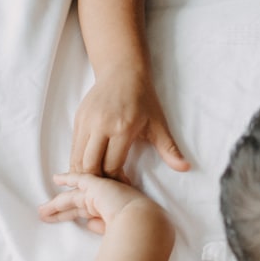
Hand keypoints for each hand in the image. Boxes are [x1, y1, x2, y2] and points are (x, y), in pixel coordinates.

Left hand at [38, 172, 150, 233]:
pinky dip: (68, 178)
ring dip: (55, 204)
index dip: (72, 216)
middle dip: (60, 210)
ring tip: (41, 210)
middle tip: (44, 214)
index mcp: (111, 211)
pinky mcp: (98, 185)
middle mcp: (107, 199)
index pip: (87, 213)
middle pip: (77, 204)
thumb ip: (103, 227)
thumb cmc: (135, 232)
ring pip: (73, 196)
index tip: (62, 219)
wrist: (142, 223)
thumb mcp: (116, 232)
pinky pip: (80, 179)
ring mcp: (102, 191)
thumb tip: (89, 224)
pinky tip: (56, 179)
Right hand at [69, 67, 189, 178]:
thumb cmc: (143, 98)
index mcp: (122, 128)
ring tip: (98, 182)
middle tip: (109, 189)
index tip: (125, 186)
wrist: (122, 71)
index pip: (111, 166)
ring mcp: (86, 122)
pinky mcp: (77, 120)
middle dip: (98, 182)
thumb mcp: (158, 123)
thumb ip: (169, 148)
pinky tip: (91, 168)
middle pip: (89, 166)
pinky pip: (73, 148)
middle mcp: (100, 126)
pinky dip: (79, 162)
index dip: (117, 182)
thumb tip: (186, 167)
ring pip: (76, 159)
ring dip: (85, 174)